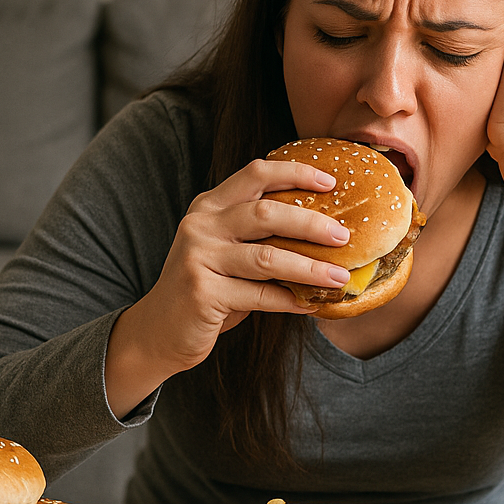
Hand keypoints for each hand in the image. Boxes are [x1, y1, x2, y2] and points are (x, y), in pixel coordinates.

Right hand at [104, 158, 351, 417]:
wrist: (160, 330)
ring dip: (310, 268)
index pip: (256, 173)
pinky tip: (312, 305)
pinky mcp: (203, 293)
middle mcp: (201, 226)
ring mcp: (200, 258)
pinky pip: (260, 295)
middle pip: (266, 213)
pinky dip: (291, 300)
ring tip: (340, 276)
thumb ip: (260, 236)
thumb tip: (323, 231)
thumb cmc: (207, 287)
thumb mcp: (226, 251)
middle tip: (343, 236)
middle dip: (312, 223)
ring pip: (268, 257)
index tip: (331, 183)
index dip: (295, 173)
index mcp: (210, 206)